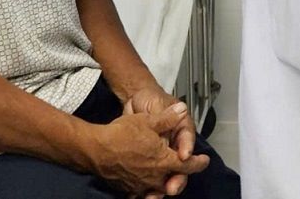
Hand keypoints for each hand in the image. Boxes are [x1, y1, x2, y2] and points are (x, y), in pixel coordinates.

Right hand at [89, 105, 209, 195]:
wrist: (96, 148)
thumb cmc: (122, 133)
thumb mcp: (148, 120)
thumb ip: (168, 117)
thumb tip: (182, 110)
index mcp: (164, 160)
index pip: (187, 165)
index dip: (198, 163)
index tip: (203, 161)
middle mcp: (155, 176)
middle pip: (173, 181)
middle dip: (179, 178)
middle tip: (181, 172)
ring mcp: (141, 185)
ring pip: (158, 190)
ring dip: (163, 186)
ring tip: (165, 183)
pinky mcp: (128, 189)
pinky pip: (141, 194)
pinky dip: (145, 191)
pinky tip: (144, 188)